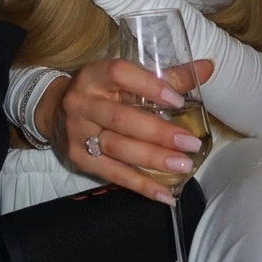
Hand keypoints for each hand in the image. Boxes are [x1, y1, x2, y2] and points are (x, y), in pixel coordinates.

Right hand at [39, 56, 213, 204]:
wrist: (54, 111)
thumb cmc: (100, 91)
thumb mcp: (123, 79)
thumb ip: (166, 75)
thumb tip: (207, 67)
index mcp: (94, 75)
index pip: (120, 74)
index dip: (149, 86)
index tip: (178, 100)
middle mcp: (82, 102)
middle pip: (122, 119)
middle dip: (159, 133)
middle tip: (191, 143)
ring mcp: (78, 133)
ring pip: (118, 148)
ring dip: (153, 159)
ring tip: (183, 166)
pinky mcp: (79, 159)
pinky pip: (113, 174)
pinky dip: (141, 185)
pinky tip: (166, 193)